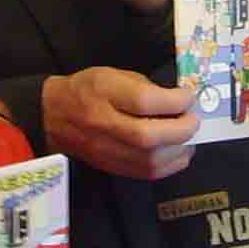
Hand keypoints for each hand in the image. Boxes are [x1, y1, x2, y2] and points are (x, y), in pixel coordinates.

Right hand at [42, 68, 201, 181]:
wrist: (55, 116)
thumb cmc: (88, 89)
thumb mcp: (114, 74)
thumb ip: (146, 87)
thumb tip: (179, 102)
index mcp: (104, 92)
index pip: (144, 101)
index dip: (174, 101)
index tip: (188, 96)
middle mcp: (103, 124)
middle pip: (148, 136)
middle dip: (181, 129)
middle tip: (193, 120)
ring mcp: (107, 150)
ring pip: (150, 160)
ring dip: (179, 149)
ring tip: (188, 136)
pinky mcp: (112, 167)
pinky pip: (147, 173)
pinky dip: (170, 164)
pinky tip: (178, 151)